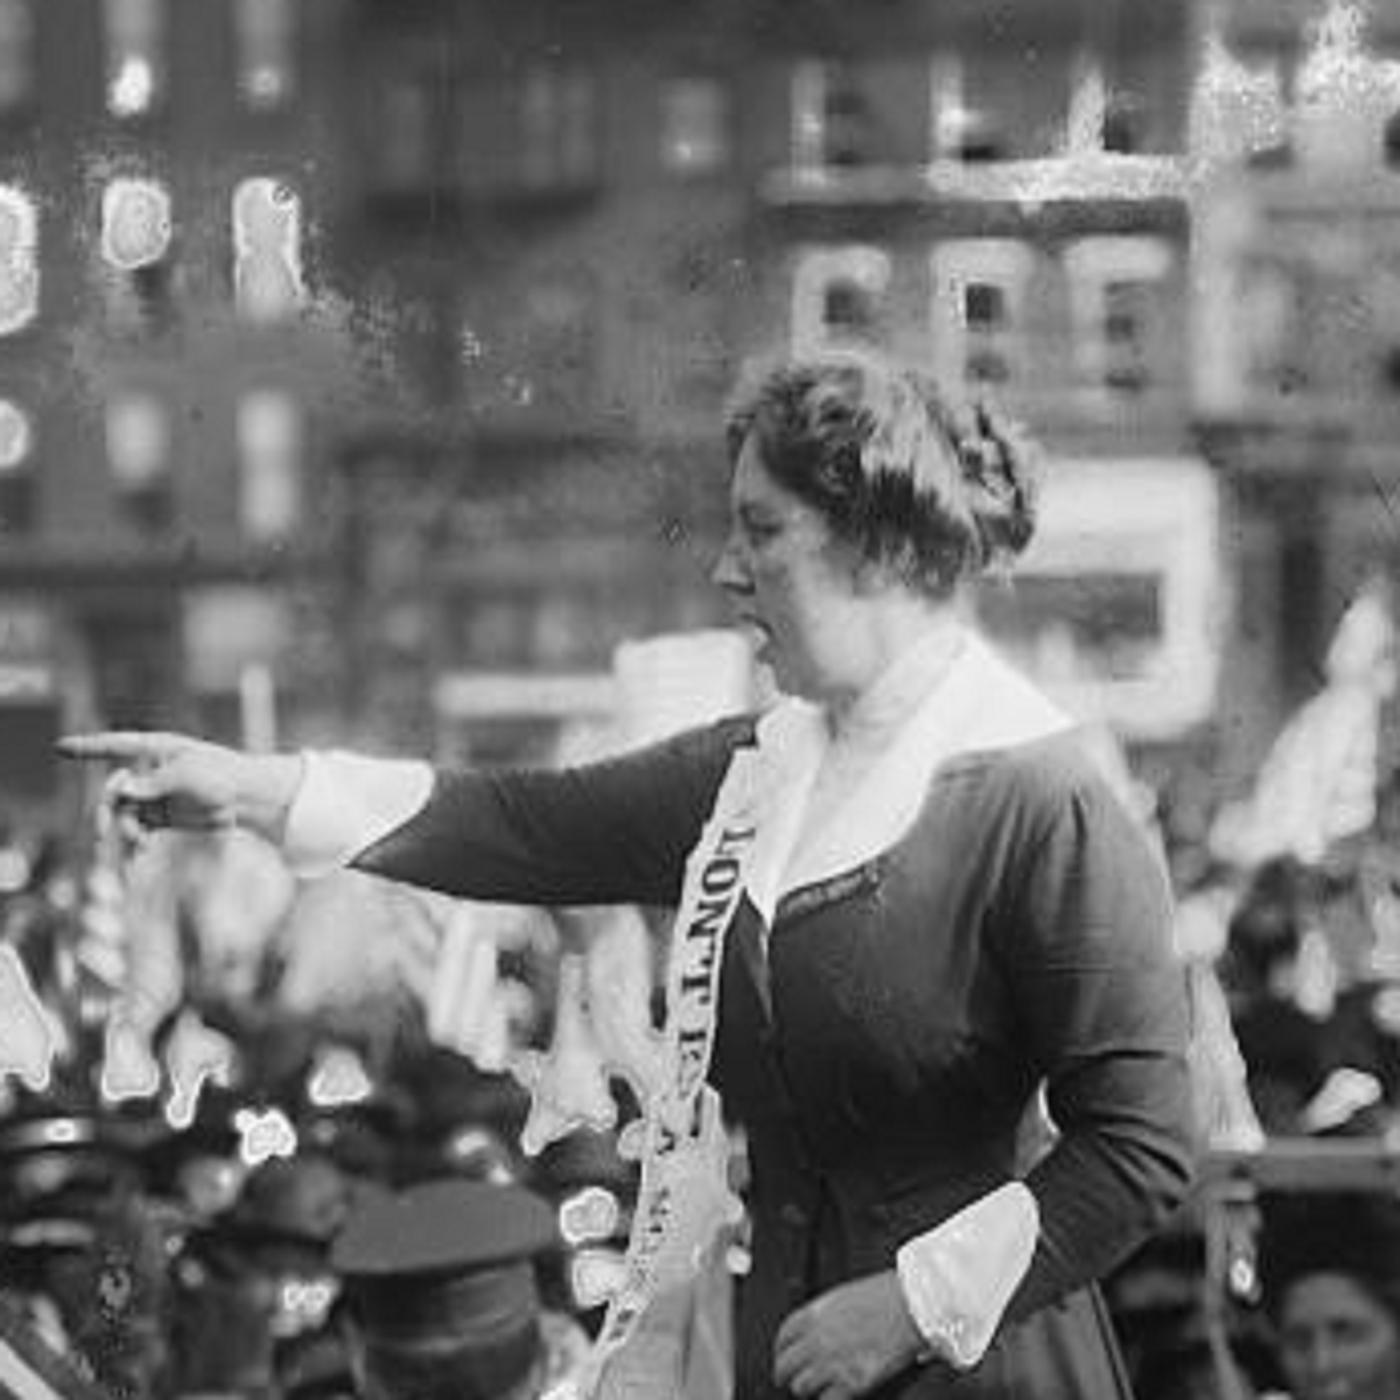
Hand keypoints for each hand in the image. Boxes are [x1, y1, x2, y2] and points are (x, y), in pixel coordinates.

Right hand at [56, 731, 299, 844]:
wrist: (248, 799)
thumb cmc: (222, 775)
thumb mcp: (188, 775)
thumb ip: (154, 783)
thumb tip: (122, 792)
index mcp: (157, 750)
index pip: (116, 746)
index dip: (88, 748)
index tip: (60, 747)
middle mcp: (150, 772)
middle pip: (115, 791)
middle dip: (106, 810)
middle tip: (101, 831)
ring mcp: (154, 795)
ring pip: (123, 816)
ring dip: (123, 833)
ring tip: (139, 846)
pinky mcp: (161, 818)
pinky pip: (138, 833)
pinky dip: (133, 848)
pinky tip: (132, 867)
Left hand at [773, 1270, 925, 1398]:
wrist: (910, 1307)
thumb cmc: (885, 1296)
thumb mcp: (844, 1297)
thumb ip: (825, 1317)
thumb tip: (817, 1332)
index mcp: (813, 1314)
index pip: (783, 1338)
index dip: (781, 1351)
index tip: (784, 1357)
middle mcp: (816, 1339)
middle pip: (784, 1366)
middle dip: (786, 1375)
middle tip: (792, 1380)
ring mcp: (831, 1362)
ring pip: (800, 1387)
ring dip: (807, 1390)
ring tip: (815, 1390)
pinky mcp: (851, 1382)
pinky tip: (834, 1396)